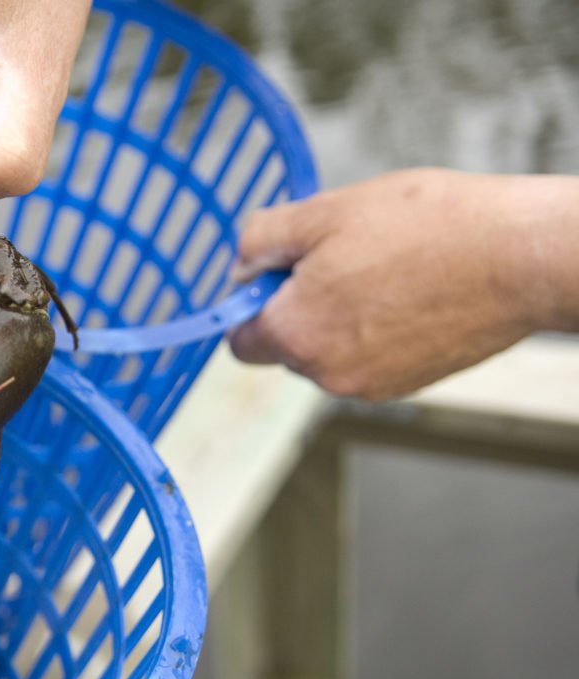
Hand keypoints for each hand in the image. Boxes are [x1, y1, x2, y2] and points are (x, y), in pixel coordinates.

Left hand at [228, 169, 578, 400]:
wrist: (520, 257)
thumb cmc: (429, 228)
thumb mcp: (324, 212)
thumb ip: (262, 240)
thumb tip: (241, 264)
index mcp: (296, 334)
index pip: (240, 340)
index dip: (251, 302)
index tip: (275, 272)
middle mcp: (327, 373)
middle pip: (286, 345)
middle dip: (299, 305)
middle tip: (341, 255)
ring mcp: (370, 384)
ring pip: (329, 351)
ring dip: (340, 316)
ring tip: (385, 268)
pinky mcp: (408, 384)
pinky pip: (368, 358)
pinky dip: (376, 330)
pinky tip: (409, 291)